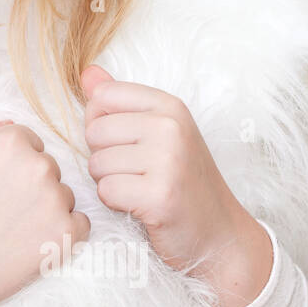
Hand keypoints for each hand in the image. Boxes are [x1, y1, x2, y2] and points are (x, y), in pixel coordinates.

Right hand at [0, 116, 90, 306]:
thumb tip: (9, 123)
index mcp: (9, 142)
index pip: (28, 141)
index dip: (10, 163)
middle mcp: (38, 166)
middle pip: (48, 167)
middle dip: (30, 183)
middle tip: (1, 208)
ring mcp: (55, 201)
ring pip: (63, 194)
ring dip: (46, 207)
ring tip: (13, 227)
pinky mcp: (67, 234)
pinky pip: (80, 223)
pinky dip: (62, 231)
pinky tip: (33, 240)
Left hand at [80, 64, 269, 306]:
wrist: (220, 233)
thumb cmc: (182, 181)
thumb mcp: (159, 132)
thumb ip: (120, 101)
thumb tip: (87, 73)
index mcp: (170, 106)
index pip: (103, 96)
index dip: (101, 123)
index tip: (127, 142)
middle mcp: (171, 127)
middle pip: (94, 131)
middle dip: (104, 156)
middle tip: (136, 172)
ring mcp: (168, 160)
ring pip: (97, 164)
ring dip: (110, 182)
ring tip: (140, 188)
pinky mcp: (160, 195)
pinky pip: (106, 191)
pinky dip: (116, 203)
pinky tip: (140, 205)